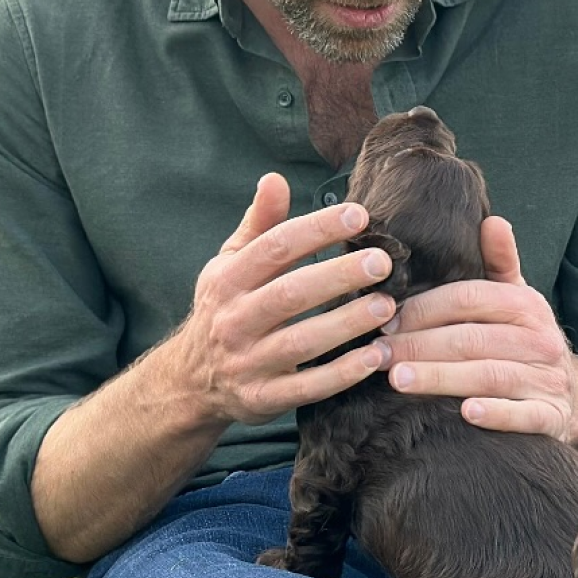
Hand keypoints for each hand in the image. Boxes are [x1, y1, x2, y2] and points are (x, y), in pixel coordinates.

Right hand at [172, 173, 398, 425]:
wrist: (189, 382)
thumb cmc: (224, 309)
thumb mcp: (229, 264)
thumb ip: (258, 225)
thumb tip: (275, 178)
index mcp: (228, 280)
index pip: (275, 248)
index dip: (317, 229)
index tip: (359, 215)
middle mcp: (234, 320)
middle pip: (290, 294)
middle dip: (338, 276)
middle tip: (383, 261)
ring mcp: (247, 363)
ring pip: (301, 342)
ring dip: (347, 324)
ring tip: (388, 306)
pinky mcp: (263, 399)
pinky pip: (307, 387)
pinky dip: (342, 374)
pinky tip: (377, 357)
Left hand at [375, 216, 577, 450]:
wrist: (574, 398)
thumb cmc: (525, 343)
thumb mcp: (517, 300)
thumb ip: (500, 262)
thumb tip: (492, 220)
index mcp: (526, 305)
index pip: (469, 299)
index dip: (425, 309)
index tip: (386, 321)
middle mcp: (540, 340)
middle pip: (472, 339)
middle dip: (419, 345)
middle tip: (378, 354)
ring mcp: (547, 380)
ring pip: (490, 376)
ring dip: (441, 378)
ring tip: (398, 380)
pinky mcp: (551, 417)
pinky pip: (523, 415)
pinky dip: (496, 414)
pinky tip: (466, 414)